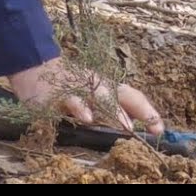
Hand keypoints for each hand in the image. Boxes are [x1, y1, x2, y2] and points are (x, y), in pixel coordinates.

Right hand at [8, 56, 163, 133]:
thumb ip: (110, 108)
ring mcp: (81, 88)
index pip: (133, 98)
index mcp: (106, 87)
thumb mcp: (91, 95)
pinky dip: (81, 108)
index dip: (148, 112)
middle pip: (125, 95)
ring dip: (116, 112)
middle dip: (143, 110)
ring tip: (128, 127)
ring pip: (102, 97)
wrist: (35, 66)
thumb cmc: (68, 84)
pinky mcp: (61, 94)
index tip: (160, 129)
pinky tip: (88, 118)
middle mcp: (98, 86)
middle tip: (155, 127)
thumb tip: (133, 121)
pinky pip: (72, 101)